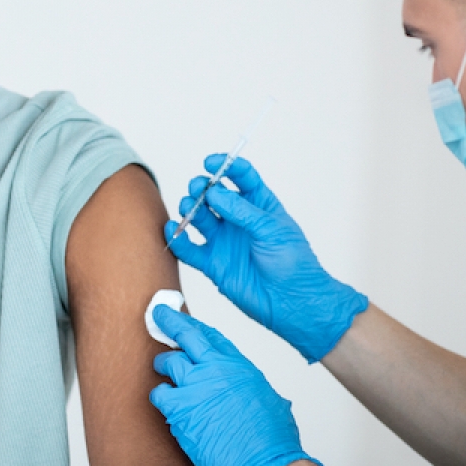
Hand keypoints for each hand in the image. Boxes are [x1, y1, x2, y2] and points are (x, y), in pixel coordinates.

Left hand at [150, 307, 319, 465]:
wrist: (267, 464)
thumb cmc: (274, 441)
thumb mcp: (270, 401)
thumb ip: (252, 390)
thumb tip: (250, 392)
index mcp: (240, 366)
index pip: (212, 336)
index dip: (195, 325)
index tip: (183, 319)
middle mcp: (216, 370)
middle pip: (186, 335)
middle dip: (170, 321)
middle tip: (159, 315)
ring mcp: (196, 387)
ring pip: (168, 363)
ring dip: (163, 365)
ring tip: (161, 369)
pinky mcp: (181, 410)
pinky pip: (160, 394)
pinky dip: (160, 396)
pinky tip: (164, 402)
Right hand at [165, 155, 367, 362]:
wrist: (292, 302)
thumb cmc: (293, 263)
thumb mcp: (271, 229)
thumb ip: (242, 210)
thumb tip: (215, 193)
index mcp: (258, 205)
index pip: (240, 176)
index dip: (225, 165)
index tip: (210, 163)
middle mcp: (238, 220)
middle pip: (213, 194)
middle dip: (202, 187)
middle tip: (199, 189)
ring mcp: (224, 241)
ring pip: (198, 217)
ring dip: (189, 208)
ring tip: (189, 208)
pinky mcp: (213, 264)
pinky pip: (188, 249)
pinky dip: (177, 239)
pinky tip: (172, 230)